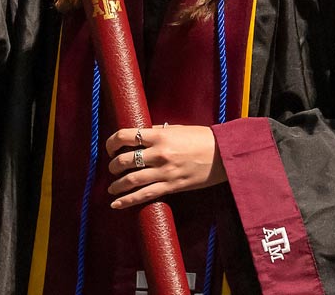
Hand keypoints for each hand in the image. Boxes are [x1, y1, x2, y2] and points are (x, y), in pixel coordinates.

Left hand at [103, 124, 224, 208]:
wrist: (224, 154)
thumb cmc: (201, 139)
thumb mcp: (177, 129)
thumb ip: (157, 133)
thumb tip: (140, 136)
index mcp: (159, 136)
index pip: (124, 136)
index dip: (111, 143)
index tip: (110, 148)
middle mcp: (159, 153)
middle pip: (124, 161)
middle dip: (113, 166)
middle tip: (112, 168)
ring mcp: (165, 171)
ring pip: (131, 180)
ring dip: (116, 185)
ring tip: (112, 188)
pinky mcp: (172, 186)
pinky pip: (145, 195)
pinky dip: (127, 201)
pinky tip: (116, 204)